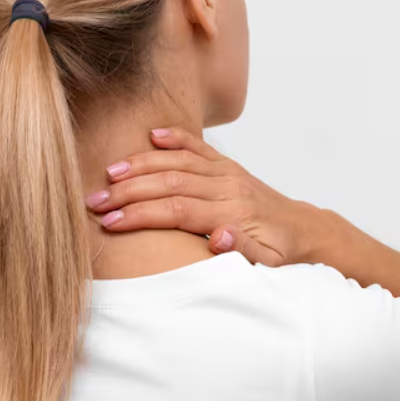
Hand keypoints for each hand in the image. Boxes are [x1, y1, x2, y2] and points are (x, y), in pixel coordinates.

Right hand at [84, 126, 323, 266]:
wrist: (305, 229)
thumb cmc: (282, 253)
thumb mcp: (268, 266)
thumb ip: (242, 252)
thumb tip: (217, 237)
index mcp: (233, 214)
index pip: (177, 211)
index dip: (140, 214)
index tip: (110, 222)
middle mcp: (228, 188)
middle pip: (170, 183)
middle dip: (129, 191)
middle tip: (94, 201)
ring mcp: (228, 173)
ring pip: (178, 162)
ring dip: (142, 165)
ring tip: (109, 173)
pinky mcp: (228, 165)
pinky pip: (199, 147)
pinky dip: (175, 138)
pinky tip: (152, 135)